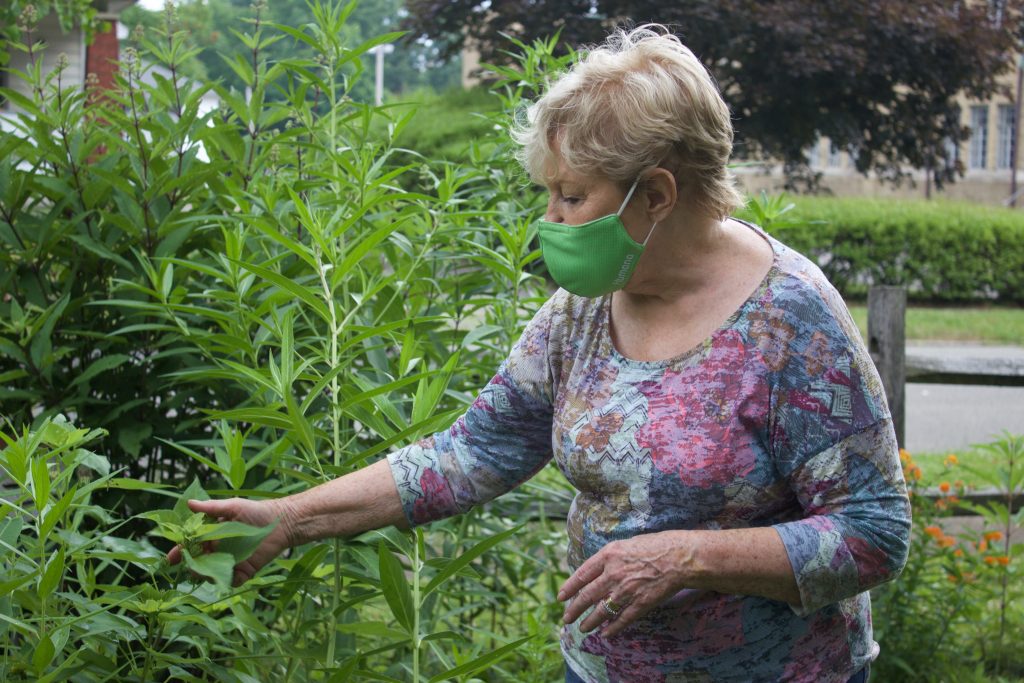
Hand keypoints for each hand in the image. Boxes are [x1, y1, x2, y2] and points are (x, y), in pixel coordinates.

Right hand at [166, 497, 293, 586]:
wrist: (281, 521)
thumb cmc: (256, 511)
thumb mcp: (232, 506)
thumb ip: (211, 507)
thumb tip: (189, 503)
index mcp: (212, 536)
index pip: (191, 546)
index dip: (180, 552)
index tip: (171, 558)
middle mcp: (219, 551)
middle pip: (199, 563)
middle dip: (192, 566)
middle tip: (190, 565)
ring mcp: (231, 563)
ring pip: (212, 574)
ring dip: (206, 575)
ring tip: (205, 570)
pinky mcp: (245, 571)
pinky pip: (232, 581)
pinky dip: (227, 581)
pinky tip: (226, 576)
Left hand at [557, 530, 693, 638]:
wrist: (680, 557)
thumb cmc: (655, 545)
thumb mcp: (626, 544)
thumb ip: (610, 558)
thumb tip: (597, 570)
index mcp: (608, 555)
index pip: (581, 574)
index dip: (569, 587)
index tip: (561, 597)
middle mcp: (613, 574)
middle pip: (587, 596)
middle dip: (574, 609)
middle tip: (566, 618)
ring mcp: (626, 590)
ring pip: (602, 611)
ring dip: (590, 622)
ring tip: (583, 628)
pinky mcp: (640, 603)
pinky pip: (622, 619)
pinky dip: (613, 629)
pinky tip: (606, 634)